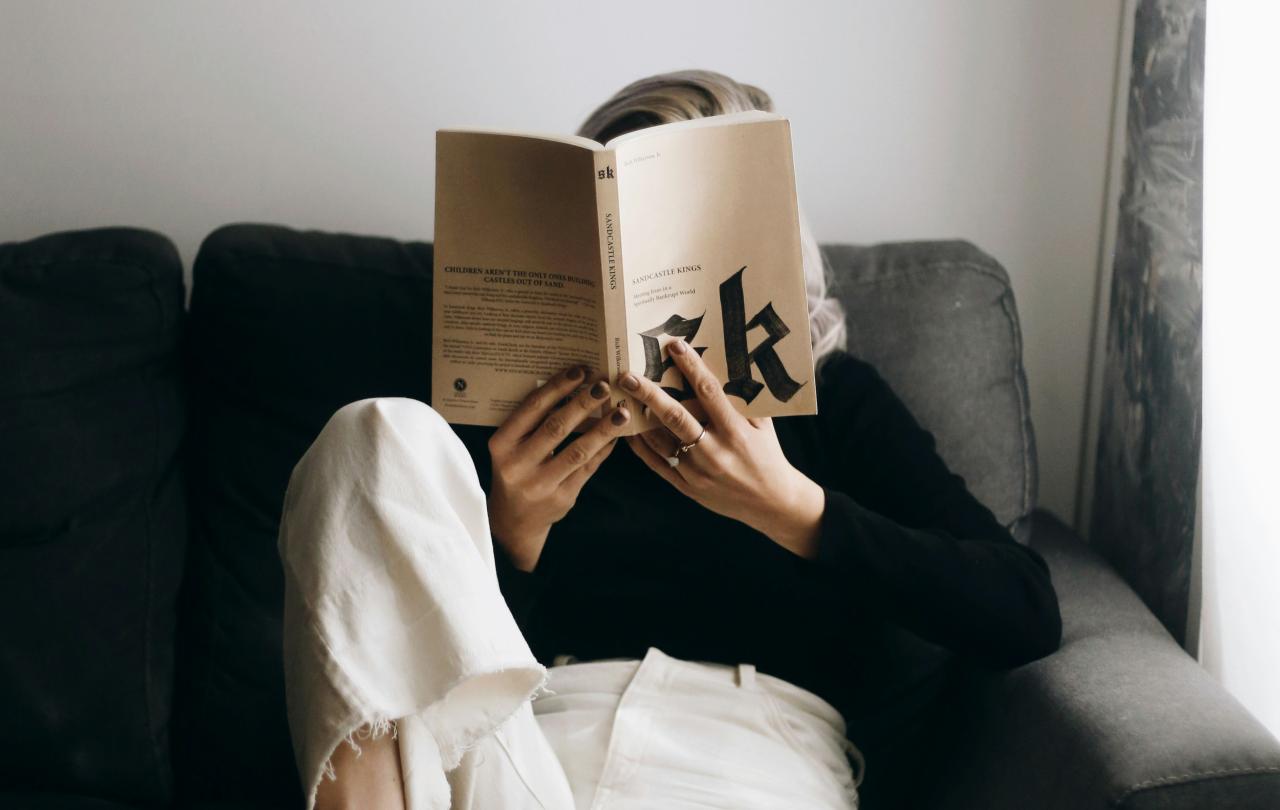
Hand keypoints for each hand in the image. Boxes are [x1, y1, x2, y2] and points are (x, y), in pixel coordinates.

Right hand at [488, 365, 630, 570]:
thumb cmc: (515, 470)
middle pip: (556, 427)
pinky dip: (604, 450)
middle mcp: (517, 465)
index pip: (532, 409)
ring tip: (621, 412)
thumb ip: (533, 422)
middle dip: (583, 403)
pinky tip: (616, 436)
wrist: (513, 520)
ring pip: (577, 450)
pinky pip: (588, 469)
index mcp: (501, 444)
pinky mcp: (562, 499)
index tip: (580, 370)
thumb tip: (573, 386)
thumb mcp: (511, 446)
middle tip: (604, 385)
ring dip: (603, 429)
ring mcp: (540, 485)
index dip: (558, 387)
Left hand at [619, 341, 825, 557]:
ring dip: (638, 419)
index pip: (709, 392)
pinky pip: (657, 463)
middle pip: (675, 416)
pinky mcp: (687, 487)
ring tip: (621, 399)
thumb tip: (726, 366)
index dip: (691, 367)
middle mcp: (715, 451)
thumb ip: (744, 400)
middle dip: (649, 394)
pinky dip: (640, 446)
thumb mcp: (763, 426)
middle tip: (627, 376)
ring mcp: (698, 471)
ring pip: (660, 441)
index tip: (674, 346)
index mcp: (736, 431)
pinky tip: (628, 429)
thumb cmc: (768, 456)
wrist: (771, 503)